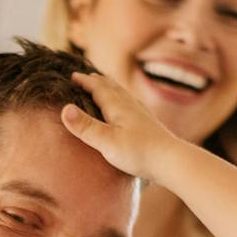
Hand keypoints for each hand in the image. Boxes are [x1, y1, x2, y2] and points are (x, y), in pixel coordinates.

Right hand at [61, 70, 183, 180]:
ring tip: (105, 86)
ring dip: (110, 87)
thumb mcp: (107, 142)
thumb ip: (86, 127)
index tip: (72, 76)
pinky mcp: (148, 124)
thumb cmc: (139, 153)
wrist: (171, 160)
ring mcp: (141, 113)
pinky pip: (131, 104)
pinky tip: (127, 107)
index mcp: (117, 106)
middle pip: (111, 87)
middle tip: (85, 76)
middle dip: (96, 81)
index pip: (98, 88)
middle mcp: (130, 105)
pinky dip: (122, 99)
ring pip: (122, 94)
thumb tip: (65, 109)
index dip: (84, 81)